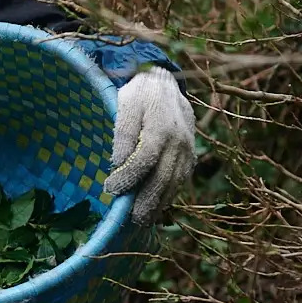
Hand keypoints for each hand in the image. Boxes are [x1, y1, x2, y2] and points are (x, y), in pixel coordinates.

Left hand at [104, 67, 196, 224]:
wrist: (164, 83)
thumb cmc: (140, 94)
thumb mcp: (125, 103)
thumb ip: (123, 132)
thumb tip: (118, 162)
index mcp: (161, 127)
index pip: (145, 159)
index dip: (129, 176)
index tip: (111, 189)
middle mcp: (178, 141)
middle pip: (163, 176)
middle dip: (147, 200)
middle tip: (132, 219)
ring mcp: (187, 148)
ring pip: (175, 181)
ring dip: (160, 203)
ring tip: (144, 220)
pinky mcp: (190, 154)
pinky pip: (181, 178)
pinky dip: (170, 194)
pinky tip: (158, 206)